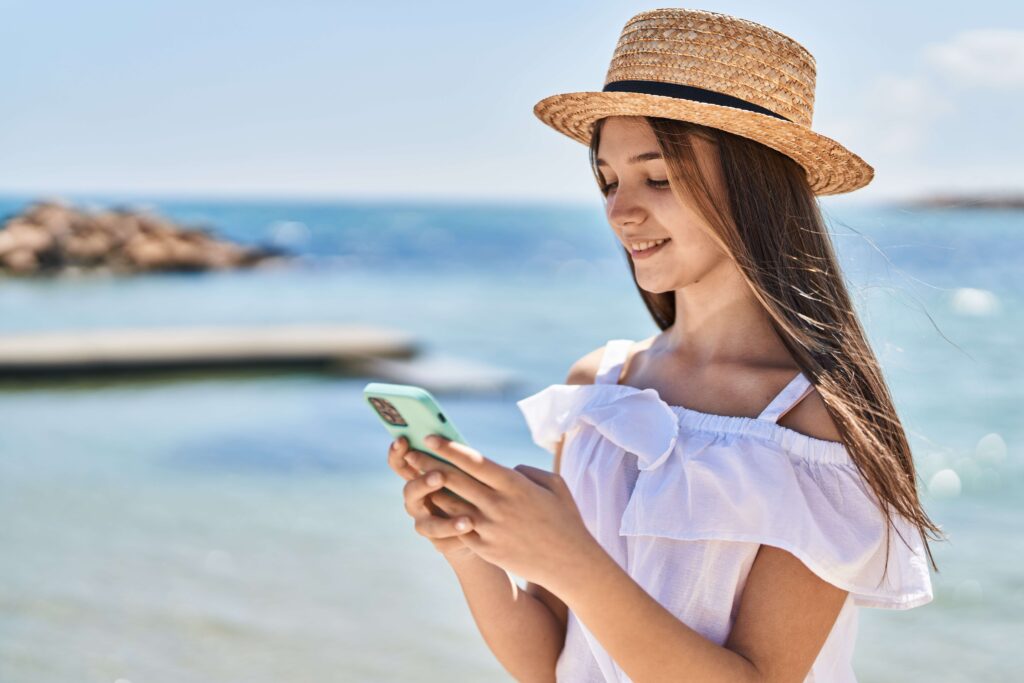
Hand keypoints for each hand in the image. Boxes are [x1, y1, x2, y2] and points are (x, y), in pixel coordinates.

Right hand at [386, 435, 480, 561]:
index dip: (397, 453)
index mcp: (418, 478)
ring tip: (468, 520)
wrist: (480, 522)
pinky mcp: (439, 542)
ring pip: (427, 525)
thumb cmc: (470, 485)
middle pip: (411, 492)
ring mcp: (425, 523)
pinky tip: (472, 531)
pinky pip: (444, 542)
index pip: (400, 464)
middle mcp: (416, 501)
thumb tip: (455, 440)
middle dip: (424, 483)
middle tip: (439, 476)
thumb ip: (453, 459)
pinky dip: (458, 536)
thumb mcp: (463, 470)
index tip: (402, 440)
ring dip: (446, 522)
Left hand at [408, 433, 600, 590]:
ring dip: (431, 490)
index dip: (449, 447)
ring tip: (415, 478)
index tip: (430, 437)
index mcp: (514, 484)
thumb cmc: (565, 519)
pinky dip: (444, 517)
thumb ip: (525, 472)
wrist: (570, 563)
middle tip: (410, 453)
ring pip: (450, 504)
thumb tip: (503, 469)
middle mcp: (497, 504)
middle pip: (454, 480)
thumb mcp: (554, 484)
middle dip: (429, 464)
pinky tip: (432, 508)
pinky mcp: (485, 547)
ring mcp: (489, 528)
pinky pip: (458, 528)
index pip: (473, 461)